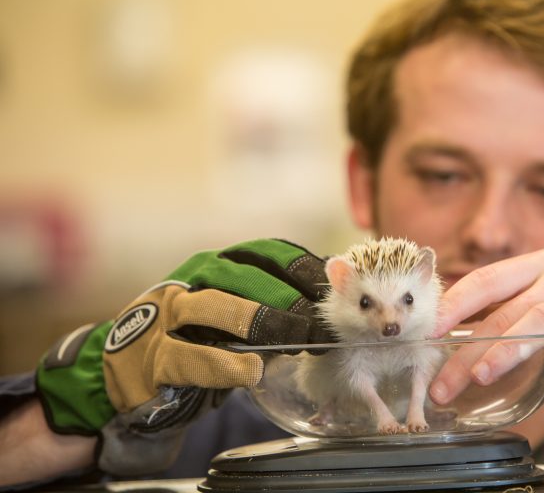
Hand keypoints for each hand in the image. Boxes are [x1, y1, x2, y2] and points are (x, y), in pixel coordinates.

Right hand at [35, 239, 332, 475]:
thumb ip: (269, 308)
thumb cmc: (194, 339)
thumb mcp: (232, 313)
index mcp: (220, 264)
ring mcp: (169, 313)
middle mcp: (195, 278)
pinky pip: (194, 356)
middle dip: (292, 299)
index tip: (335, 287)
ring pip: (222, 307)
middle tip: (324, 324)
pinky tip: (253, 371)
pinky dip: (227, 365)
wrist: (124, 372)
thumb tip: (326, 312)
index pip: (270, 254)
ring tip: (301, 342)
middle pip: (251, 278)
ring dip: (267, 323)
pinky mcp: (153, 354)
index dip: (305, 268)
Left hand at [428, 249, 543, 442]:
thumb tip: (453, 332)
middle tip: (443, 383)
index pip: (487, 279)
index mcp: (540, 266)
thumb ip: (510, 308)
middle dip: (469, 348)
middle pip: (507, 311)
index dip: (455, 304)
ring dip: (508, 349)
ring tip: (481, 375)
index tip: (428, 330)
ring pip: (543, 321)